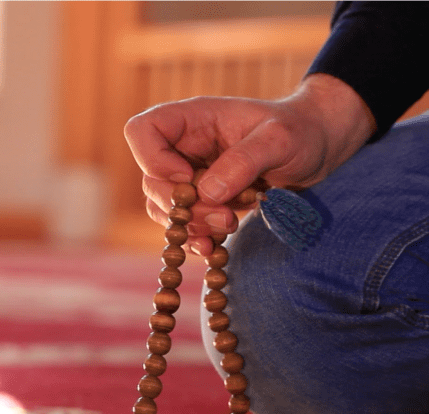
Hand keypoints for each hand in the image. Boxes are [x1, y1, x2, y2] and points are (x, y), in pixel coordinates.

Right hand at [124, 73, 375, 254]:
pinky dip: (195, 239)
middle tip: (223, 216)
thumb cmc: (300, 131)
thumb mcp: (280, 139)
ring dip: (191, 225)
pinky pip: (182, 225)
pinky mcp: (202, 202)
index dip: (153, 160)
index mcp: (191, 119)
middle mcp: (182, 147)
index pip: (141, 132)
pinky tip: (216, 247)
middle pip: (150, 179)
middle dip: (182, 206)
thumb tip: (206, 193)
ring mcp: (189, 176)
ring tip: (230, 225)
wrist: (318, 149)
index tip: (189, 177)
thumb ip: (243, 161)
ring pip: (163, 207)